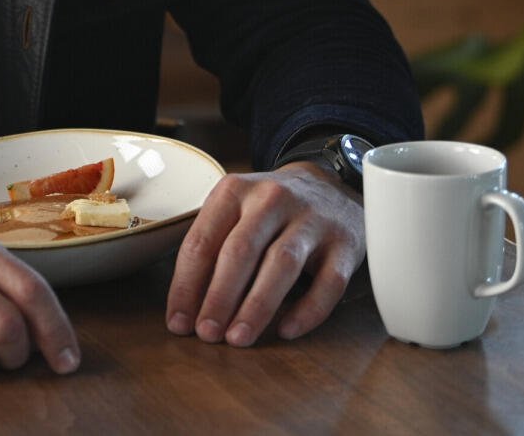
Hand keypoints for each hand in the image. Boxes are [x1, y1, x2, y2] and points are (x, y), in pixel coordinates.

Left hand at [164, 163, 362, 346]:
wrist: (332, 186)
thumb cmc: (270, 211)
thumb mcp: (235, 211)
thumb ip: (212, 248)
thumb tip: (186, 308)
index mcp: (235, 191)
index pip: (202, 241)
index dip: (186, 285)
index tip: (178, 322)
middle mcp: (272, 199)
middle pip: (240, 251)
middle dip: (219, 297)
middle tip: (207, 333)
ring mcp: (312, 220)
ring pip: (282, 264)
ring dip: (257, 306)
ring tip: (239, 337)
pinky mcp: (344, 243)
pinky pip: (329, 282)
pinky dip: (307, 310)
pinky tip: (286, 330)